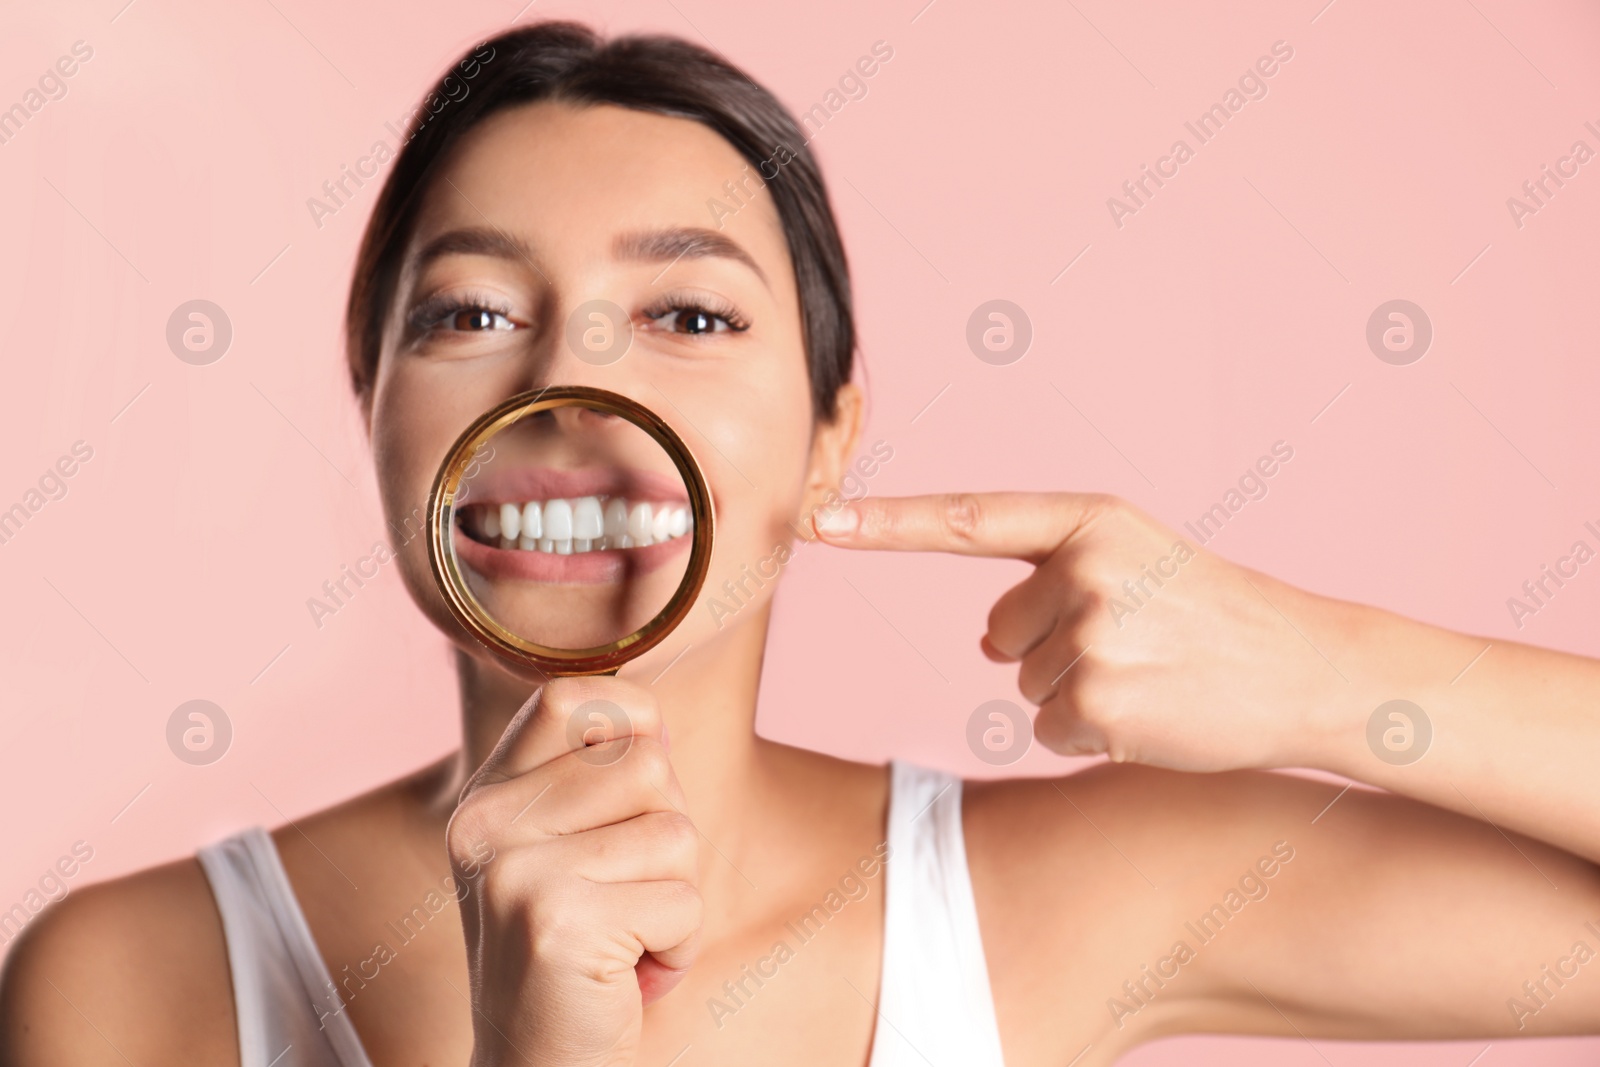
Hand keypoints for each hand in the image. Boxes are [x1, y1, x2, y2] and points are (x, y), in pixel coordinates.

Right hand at [448, 676, 700, 1066]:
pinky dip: (679, 946)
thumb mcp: (570, 854)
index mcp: (486, 797)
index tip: (640, 788)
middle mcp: (485, 823)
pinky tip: (630, 976)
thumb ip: (598, 783)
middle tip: (627, 899)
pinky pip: (682, 900)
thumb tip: (655, 724)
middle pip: (648, 765)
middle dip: (668, 836)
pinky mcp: (555, 921)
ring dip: (677, 897)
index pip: (569, 696)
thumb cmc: (578, 960)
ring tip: (627, 939)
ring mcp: (514, 870)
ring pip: (675, 832)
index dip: (630, 720)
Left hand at [815, 493, 1361, 771]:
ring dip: (1077, 695)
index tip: (816, 520)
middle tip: (1139, 646)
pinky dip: (1091, 735)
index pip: (967, 518)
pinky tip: (1152, 715)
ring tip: (1154, 677)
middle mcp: (1083, 567)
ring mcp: (1090, 634)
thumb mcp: (1140, 563)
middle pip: (998, 631)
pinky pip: (1049, 729)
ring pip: (1024, 685)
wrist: (1309, 670)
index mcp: (1091, 520)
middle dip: (1050, 649)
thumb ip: (1053, 578)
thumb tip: (985, 638)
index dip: (884, 523)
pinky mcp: (1097, 701)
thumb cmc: (1217, 617)